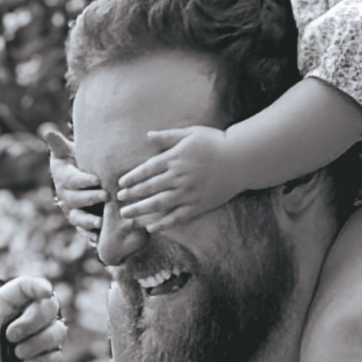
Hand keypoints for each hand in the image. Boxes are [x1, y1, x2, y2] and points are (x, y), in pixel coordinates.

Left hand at [0, 253, 66, 361]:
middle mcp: (20, 324)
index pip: (30, 288)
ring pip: (59, 331)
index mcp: (3, 308)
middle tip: (10, 337)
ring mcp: (32, 347)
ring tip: (15, 356)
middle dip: (34, 320)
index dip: (40, 287)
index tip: (44, 292)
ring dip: (37, 343)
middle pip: (50, 306)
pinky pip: (58, 357)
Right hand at [42, 127, 113, 250]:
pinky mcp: (82, 222)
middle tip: (106, 195)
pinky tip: (98, 239)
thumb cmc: (79, 159)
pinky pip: (83, 232)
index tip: (97, 179)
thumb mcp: (70, 150)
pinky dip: (89, 236)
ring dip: (87, 221)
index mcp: (63, 177)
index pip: (70, 180)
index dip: (83, 181)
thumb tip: (48, 132)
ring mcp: (73, 210)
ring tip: (100, 222)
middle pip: (74, 200)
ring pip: (77, 218)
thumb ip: (60, 144)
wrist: (86, 174)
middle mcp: (65, 195)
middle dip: (89, 198)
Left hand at [118, 125, 243, 232]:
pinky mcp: (199, 205)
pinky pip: (178, 217)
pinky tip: (151, 228)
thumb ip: (168, 136)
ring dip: (140, 210)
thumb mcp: (191, 133)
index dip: (132, 178)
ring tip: (127, 215)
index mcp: (175, 158)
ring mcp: (189, 192)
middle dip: (132, 195)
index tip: (121, 184)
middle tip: (119, 200)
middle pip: (149, 188)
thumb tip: (147, 136)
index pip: (146, 170)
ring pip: (159, 204)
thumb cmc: (216, 142)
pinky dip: (163, 224)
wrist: (242, 158)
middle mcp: (179, 176)